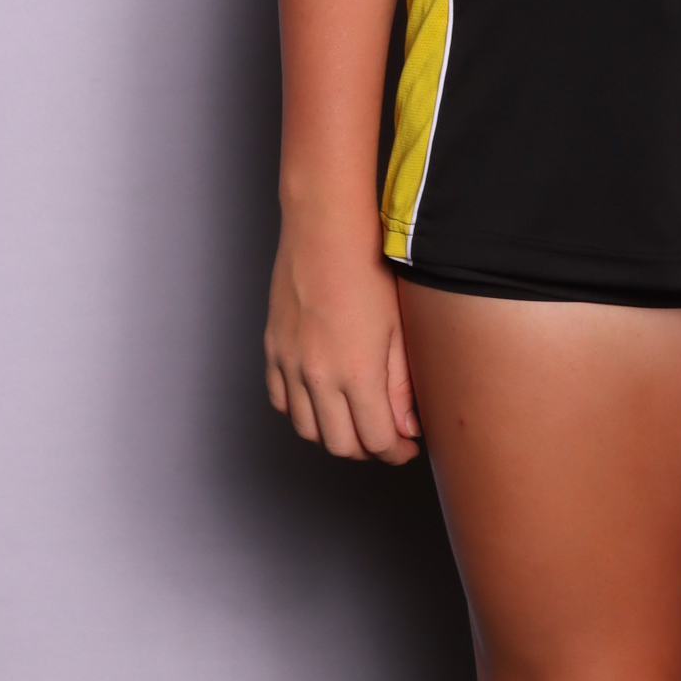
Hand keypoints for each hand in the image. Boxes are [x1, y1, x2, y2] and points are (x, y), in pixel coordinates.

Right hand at [265, 214, 420, 463]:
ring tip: (356, 419)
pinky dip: (302, 411)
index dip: (395, 451)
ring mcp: (290, 364)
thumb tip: (407, 428)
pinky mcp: (273, 350)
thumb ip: (401, 386)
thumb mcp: (399, 328)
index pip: (376, 441)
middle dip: (368, 449)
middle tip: (386, 436)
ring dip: (334, 435)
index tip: (407, 446)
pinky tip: (321, 400)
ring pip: (308, 430)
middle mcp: (317, 376)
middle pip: (340, 445)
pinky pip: (281, 401)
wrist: (325, 229)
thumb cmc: (369, 267)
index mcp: (356, 373)